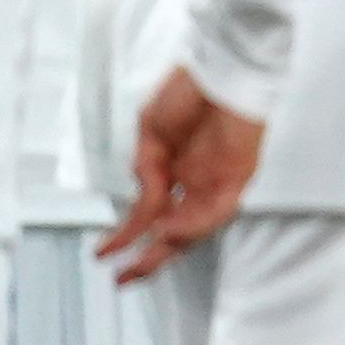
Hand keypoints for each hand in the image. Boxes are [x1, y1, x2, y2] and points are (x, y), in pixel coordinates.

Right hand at [100, 68, 264, 282]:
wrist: (219, 64)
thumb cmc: (188, 90)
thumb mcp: (152, 133)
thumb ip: (147, 171)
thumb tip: (142, 202)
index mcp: (176, 171)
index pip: (152, 216)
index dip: (128, 236)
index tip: (104, 253)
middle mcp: (198, 181)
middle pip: (175, 233)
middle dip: (150, 259)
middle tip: (125, 280)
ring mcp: (219, 180)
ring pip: (195, 228)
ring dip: (169, 248)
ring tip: (142, 264)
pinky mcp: (240, 174)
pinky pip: (218, 209)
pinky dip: (195, 223)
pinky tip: (171, 232)